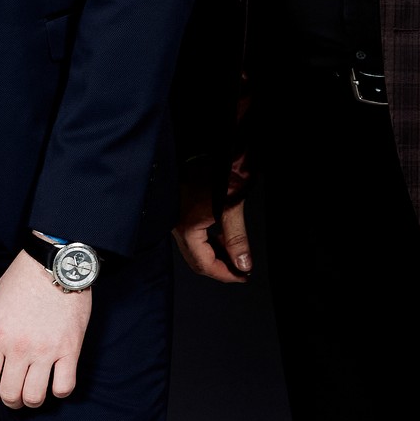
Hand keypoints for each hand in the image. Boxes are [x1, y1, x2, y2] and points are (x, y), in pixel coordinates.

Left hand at [0, 251, 92, 407]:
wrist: (54, 263)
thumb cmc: (20, 282)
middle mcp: (19, 347)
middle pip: (10, 395)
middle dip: (10, 400)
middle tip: (15, 393)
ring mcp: (46, 350)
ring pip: (35, 397)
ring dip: (32, 399)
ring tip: (34, 389)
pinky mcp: (70, 348)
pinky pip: (64, 387)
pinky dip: (59, 391)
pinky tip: (56, 380)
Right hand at [172, 155, 251, 282]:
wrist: (210, 143)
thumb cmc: (219, 168)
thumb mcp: (232, 206)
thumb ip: (236, 239)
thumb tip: (242, 264)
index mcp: (186, 227)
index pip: (203, 264)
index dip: (225, 274)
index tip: (242, 277)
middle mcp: (176, 224)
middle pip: (196, 260)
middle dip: (219, 268)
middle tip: (241, 271)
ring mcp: (177, 217)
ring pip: (194, 249)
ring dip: (214, 255)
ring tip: (236, 255)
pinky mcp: (181, 210)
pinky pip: (193, 235)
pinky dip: (208, 242)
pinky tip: (223, 239)